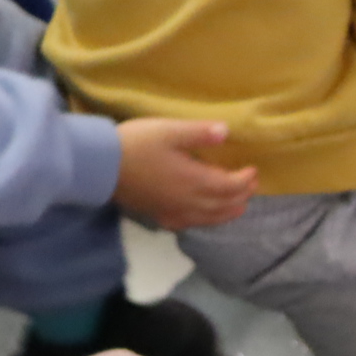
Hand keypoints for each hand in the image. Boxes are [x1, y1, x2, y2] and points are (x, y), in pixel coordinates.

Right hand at [113, 119, 256, 229]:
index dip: (246, 180)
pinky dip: (207, 220)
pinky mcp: (161, 217)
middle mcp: (190, 203)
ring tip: (238, 204)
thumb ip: (199, 133)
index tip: (254, 170)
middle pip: (226, 206)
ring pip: (211, 219)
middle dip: (242, 196)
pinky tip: (205, 215)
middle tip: (251, 185)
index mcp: (196, 182)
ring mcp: (176, 213)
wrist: (101, 167)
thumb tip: (226, 132)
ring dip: (229, 211)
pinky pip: (192, 224)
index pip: (232, 187)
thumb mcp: (169, 130)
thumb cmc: (136, 144)